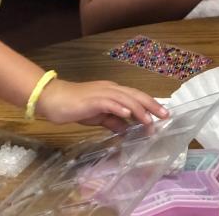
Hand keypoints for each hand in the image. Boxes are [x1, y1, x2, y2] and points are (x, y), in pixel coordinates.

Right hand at [36, 79, 168, 131]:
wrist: (53, 98)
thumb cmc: (74, 107)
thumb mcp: (98, 116)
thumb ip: (112, 121)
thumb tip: (127, 129)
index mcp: (112, 92)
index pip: (135, 96)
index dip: (150, 104)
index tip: (162, 114)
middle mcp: (109, 89)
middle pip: (134, 94)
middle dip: (151, 104)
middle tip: (165, 115)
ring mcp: (101, 93)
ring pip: (124, 98)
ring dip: (139, 109)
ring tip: (150, 120)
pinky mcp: (91, 100)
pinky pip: (108, 103)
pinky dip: (119, 108)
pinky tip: (127, 115)